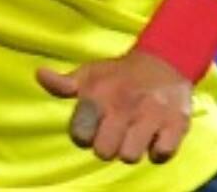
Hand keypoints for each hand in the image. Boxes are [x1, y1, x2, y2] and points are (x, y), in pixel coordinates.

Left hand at [36, 50, 192, 164]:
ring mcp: (151, 115)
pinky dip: (158, 150)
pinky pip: (160, 155)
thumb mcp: (90, 74)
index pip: (79, 136)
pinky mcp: (176, 124)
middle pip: (103, 152)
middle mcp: (124, 104)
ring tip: (134, 134)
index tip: (93, 126)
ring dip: (132, 149)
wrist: (166, 61)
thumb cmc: (120, 74)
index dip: (84, 136)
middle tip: (116, 132)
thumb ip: (64, 83)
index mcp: (99, 94)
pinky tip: (155, 135)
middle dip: (107, 146)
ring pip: (130, 156)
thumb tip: (39, 74)